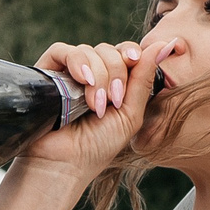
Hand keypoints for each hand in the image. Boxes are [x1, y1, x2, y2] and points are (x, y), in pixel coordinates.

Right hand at [21, 39, 178, 180]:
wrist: (64, 164)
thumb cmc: (98, 147)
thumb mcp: (130, 114)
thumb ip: (145, 79)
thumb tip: (163, 44)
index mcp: (112, 84)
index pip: (124, 52)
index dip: (130, 53)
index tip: (134, 61)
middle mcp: (90, 76)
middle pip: (108, 50)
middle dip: (115, 72)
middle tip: (112, 100)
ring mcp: (67, 74)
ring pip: (88, 50)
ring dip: (98, 75)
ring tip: (94, 104)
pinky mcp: (46, 74)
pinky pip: (61, 51)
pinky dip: (76, 61)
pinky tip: (82, 80)